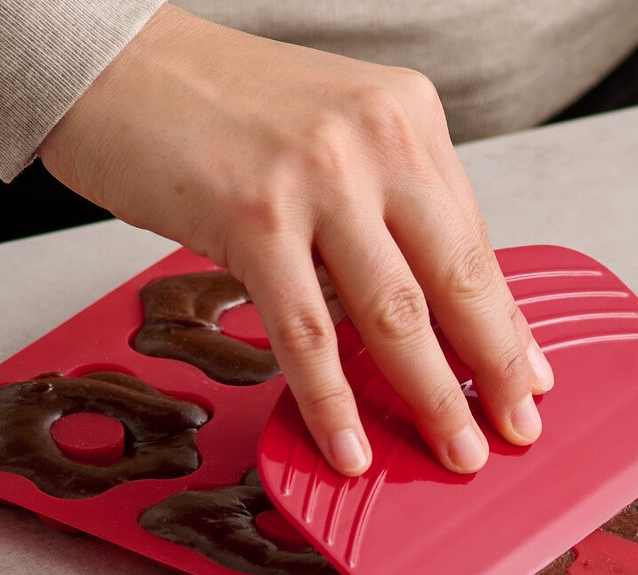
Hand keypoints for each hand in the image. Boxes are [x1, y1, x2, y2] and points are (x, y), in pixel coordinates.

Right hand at [41, 4, 550, 475]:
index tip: (530, 376)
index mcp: (406, 117)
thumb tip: (432, 312)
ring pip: (394, 315)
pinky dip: (332, 403)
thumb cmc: (214, 108)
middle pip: (456, 278)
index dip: (505, 319)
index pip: (473, 239)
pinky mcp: (254, 215)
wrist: (107, 60)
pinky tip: (351, 448)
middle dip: (492, 368)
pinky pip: (307, 334)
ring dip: (431, 397)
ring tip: (456, 452)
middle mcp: (374, 137)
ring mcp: (317, 176)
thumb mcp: (329, 137)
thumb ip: (384, 210)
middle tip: (518, 429)